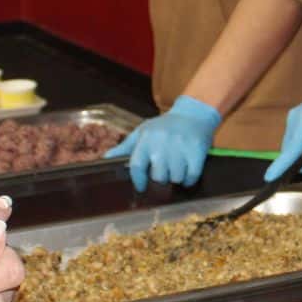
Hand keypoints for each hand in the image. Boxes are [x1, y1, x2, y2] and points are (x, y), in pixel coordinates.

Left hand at [104, 95, 220, 191]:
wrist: (193, 114)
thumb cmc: (164, 126)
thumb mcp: (143, 132)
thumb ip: (125, 147)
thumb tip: (105, 159)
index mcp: (146, 139)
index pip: (137, 166)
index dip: (138, 180)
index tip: (141, 187)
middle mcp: (162, 143)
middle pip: (158, 177)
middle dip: (161, 178)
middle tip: (164, 171)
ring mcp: (180, 148)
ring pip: (175, 179)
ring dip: (176, 178)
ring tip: (177, 168)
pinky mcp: (197, 152)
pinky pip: (191, 177)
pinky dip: (189, 179)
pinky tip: (188, 171)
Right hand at [264, 72, 301, 180]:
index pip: (290, 150)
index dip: (280, 166)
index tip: (267, 178)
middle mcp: (293, 120)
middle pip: (289, 149)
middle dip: (294, 163)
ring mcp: (293, 118)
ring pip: (291, 145)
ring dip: (299, 155)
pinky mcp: (296, 119)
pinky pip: (295, 139)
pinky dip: (300, 147)